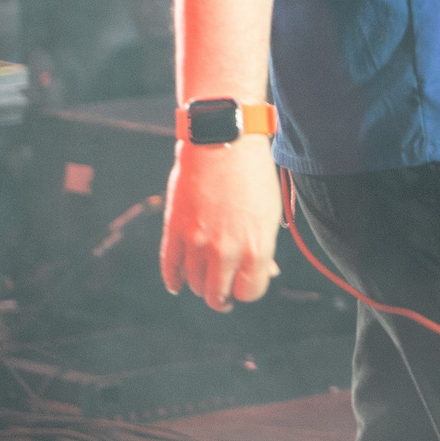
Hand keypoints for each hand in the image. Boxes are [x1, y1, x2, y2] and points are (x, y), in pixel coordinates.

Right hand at [159, 138, 282, 312]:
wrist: (224, 143)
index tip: (247, 284)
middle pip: (218, 295)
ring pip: (194, 284)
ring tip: (205, 280)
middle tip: (224, 296)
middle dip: (223, 298)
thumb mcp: (270, 212)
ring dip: (200, 285)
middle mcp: (226, 251)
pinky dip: (174, 280)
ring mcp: (197, 242)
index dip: (249, 290)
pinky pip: (170, 268)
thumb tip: (268, 273)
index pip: (250, 292)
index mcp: (256, 247)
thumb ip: (265, 247)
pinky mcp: (175, 231)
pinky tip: (178, 283)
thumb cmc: (254, 176)